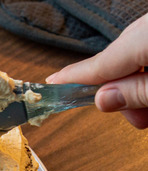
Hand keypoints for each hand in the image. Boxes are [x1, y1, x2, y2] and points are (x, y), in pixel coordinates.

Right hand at [46, 13, 147, 128]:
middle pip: (120, 54)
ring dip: (137, 78)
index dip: (74, 76)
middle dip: (119, 85)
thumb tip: (103, 99)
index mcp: (146, 36)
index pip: (101, 61)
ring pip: (137, 49)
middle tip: (130, 114)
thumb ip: (138, 92)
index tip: (51, 84)